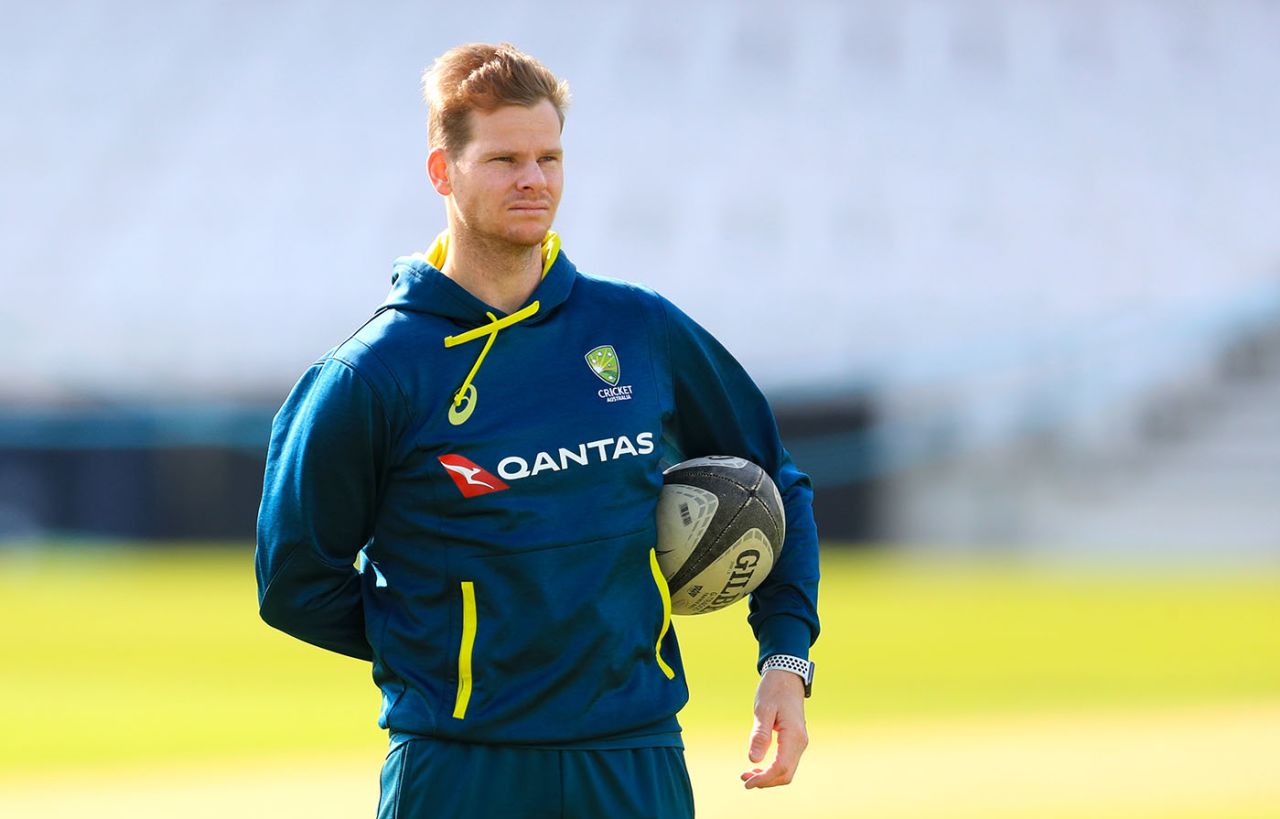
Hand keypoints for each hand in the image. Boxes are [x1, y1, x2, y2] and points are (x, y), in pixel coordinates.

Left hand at [741, 668, 808, 788]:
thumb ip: (760, 735)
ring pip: (787, 770)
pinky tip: (758, 766)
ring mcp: (799, 742)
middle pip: (786, 774)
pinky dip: (773, 768)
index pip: (781, 767)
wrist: (787, 677)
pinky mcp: (795, 740)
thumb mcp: (763, 710)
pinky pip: (786, 761)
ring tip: (748, 774)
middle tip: (744, 779)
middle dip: (766, 781)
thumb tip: (754, 760)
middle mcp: (800, 742)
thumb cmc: (774, 690)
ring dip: (768, 776)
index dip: (764, 778)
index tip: (746, 781)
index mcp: (793, 736)